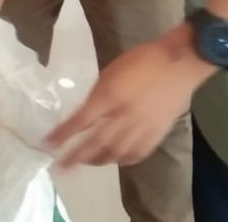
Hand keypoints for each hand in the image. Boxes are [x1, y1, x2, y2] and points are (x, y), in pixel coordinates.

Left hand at [45, 27, 212, 168]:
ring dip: (98, 160)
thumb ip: (99, 94)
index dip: (63, 135)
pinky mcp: (157, 133)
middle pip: (96, 143)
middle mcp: (124, 116)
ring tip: (86, 162)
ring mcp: (142, 127)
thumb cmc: (143, 59)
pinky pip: (137, 154)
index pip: (81, 121)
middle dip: (76, 157)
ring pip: (116, 153)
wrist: (180, 62)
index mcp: (110, 96)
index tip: (47, 144)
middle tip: (61, 167)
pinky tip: (115, 159)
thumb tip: (86, 113)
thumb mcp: (112, 71)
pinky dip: (123, 160)